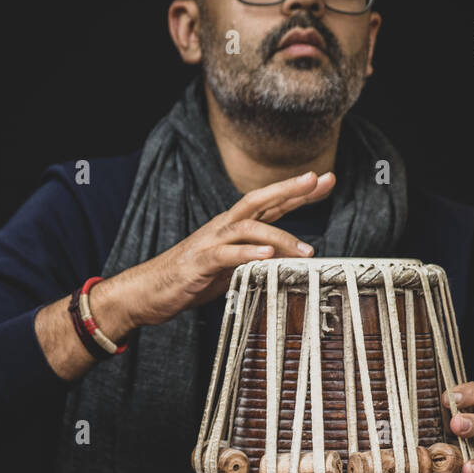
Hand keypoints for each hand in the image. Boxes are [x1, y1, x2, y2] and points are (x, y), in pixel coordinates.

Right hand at [95, 170, 335, 331]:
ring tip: (305, 250)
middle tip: (317, 180)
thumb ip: (254, 259)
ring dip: (279, 236)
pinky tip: (266, 256)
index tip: (325, 180)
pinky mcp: (199, 263)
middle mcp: (223, 227)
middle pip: (259, 200)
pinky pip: (226, 255)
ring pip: (248, 227)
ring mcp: (210, 242)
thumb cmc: (189, 279)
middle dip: (290, 190)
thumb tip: (284, 260)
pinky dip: (247, 254)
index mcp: (232, 228)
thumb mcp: (230, 268)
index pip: (269, 203)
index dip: (297, 191)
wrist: (148, 291)